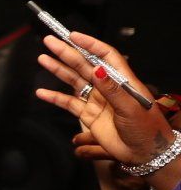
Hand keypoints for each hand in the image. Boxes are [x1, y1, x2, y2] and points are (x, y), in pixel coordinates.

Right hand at [36, 31, 169, 165]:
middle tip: (50, 42)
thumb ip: (112, 89)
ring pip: (74, 80)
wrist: (145, 153)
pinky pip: (68, 103)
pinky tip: (42, 92)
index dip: (89, 44)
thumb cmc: (147, 129)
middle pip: (85, 65)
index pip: (105, 56)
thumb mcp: (132, 107)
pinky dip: (54, 98)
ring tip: (43, 58)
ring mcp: (97, 100)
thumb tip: (97, 70)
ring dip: (58, 69)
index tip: (73, 36)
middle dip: (67, 52)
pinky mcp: (88, 115)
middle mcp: (108, 87)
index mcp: (122, 81)